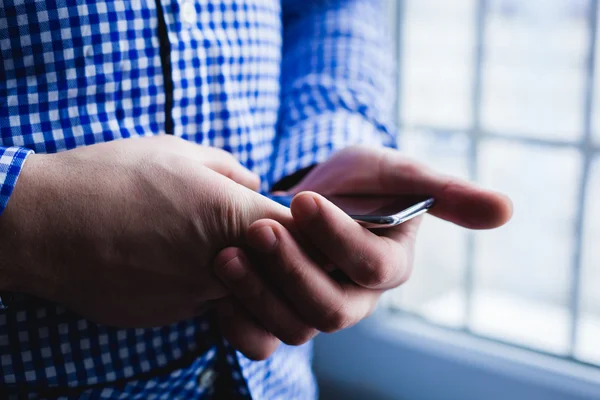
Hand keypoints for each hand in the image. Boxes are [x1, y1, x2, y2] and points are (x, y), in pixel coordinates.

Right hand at [0, 136, 293, 327]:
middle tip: (266, 241)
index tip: (310, 228)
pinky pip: (204, 304)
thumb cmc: (111, 176)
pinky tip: (170, 262)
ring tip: (208, 246)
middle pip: (281, 272)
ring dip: (244, 275)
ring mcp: (196, 296)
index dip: (313, 232)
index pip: (304, 235)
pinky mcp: (170, 315)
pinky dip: (201, 287)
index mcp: (233, 215)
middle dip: (283, 259)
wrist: (44, 224)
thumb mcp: (177, 151)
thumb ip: (230, 169)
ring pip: (244, 292)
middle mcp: (224, 263)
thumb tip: (254, 183)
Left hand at [213, 145, 511, 359]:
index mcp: (385, 267)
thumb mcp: (398, 174)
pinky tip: (216, 286)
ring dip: (259, 293)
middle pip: (330, 309)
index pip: (371, 267)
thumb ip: (445, 193)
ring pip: (294, 327)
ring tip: (228, 255)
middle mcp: (353, 297)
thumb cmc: (360, 181)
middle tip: (259, 229)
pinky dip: (238, 319)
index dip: (339, 238)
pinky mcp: (276, 314)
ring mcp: (313, 309)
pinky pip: (260, 337)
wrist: (312, 194)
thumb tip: (507, 210)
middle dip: (292, 270)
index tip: (305, 199)